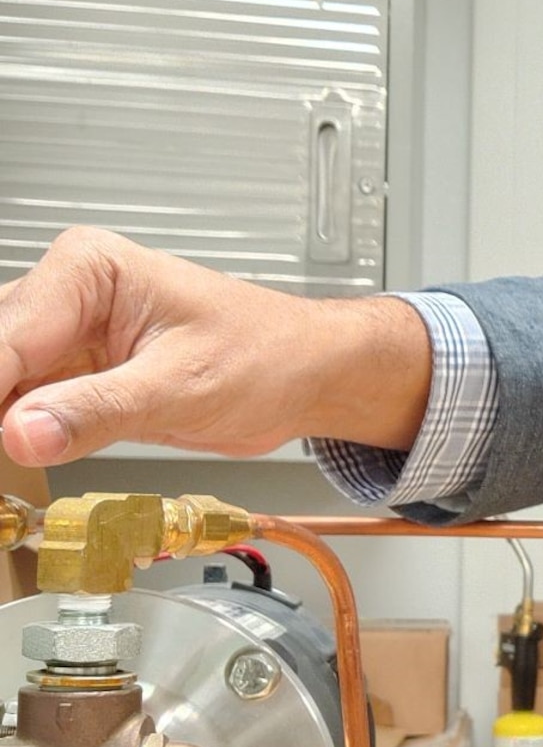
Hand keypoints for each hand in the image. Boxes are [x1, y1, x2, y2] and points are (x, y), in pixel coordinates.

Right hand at [0, 228, 432, 463]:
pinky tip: (15, 466)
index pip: (3, 337)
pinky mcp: (73, 377)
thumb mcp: (184, 387)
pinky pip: (21, 407)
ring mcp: (64, 337)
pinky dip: (13, 438)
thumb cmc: (269, 354)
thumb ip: (99, 410)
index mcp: (88, 270)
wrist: (308, 374)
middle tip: (2, 463)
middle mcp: (66, 294)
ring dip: (0, 427)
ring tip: (8, 477)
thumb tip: (22, 433)